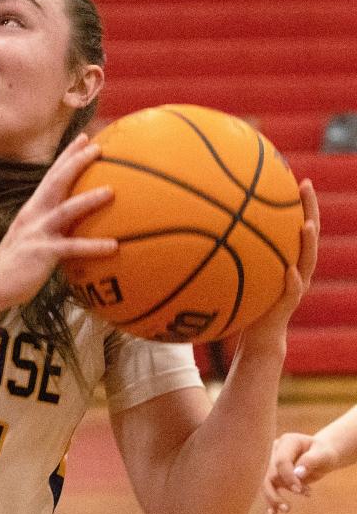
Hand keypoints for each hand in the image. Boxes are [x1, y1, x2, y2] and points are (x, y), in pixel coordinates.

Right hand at [0, 133, 116, 310]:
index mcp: (32, 210)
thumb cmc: (14, 267)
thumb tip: (75, 229)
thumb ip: (50, 230)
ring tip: (111, 191)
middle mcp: (33, 215)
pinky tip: (114, 246)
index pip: (52, 176)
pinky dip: (93, 246)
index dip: (67, 156)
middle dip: (76, 161)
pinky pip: (72, 247)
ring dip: (88, 199)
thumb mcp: (31, 241)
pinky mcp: (42, 252)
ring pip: (65, 209)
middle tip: (97, 147)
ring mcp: (37, 232)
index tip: (85, 139)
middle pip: (56, 181)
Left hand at [241, 179, 319, 350]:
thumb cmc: (246, 298)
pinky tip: (289, 270)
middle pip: (309, 235)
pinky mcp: (287, 306)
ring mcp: (295, 286)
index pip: (297, 224)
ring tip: (306, 225)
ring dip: (308, 243)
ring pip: (307, 261)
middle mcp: (297, 268)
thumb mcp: (241, 271)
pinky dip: (292, 282)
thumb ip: (233, 251)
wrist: (257, 336)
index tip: (297, 177)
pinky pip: (292, 292)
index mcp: (287, 258)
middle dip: (309, 210)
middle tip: (305, 186)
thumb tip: (205, 224)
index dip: (300, 203)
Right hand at [262, 431, 340, 513]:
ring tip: (285, 510)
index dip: (288, 477)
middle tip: (287, 508)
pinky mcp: (273, 474)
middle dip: (275, 491)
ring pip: (265, 481)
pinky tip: (272, 513)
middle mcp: (274, 450)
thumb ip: (311, 461)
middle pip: (268, 472)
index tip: (299, 491)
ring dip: (272, 497)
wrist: (321, 456)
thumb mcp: (324, 455)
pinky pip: (268, 487)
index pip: (281, 461)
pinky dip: (270, 500)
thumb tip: (298, 474)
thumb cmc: (324, 453)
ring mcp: (271, 461)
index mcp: (286, 441)